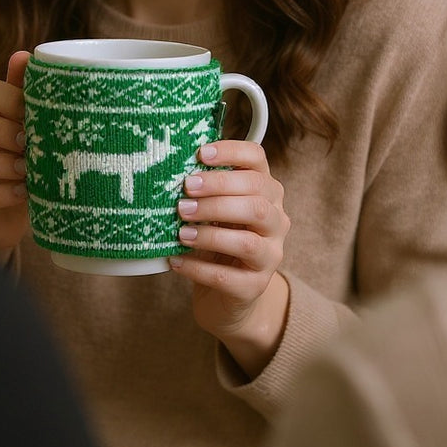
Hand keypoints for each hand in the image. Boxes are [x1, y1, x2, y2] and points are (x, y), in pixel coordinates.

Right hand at [0, 50, 28, 261]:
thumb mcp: (22, 122)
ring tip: (29, 171)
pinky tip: (22, 193)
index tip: (43, 115)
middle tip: (34, 145)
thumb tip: (24, 55)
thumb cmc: (17, 154)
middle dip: (6, 134)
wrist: (8, 208)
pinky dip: (0, 194)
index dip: (16, 101)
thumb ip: (21, 91)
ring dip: (2, 165)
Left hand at [170, 139, 290, 378]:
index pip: (257, 161)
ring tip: (181, 232)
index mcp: (266, 191)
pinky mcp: (255, 286)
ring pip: (247, 241)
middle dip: (217, 195)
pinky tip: (176, 261)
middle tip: (184, 198)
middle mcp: (277, 220)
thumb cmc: (217, 239)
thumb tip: (169, 168)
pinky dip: (198, 268)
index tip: (200, 154)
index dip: (232, 152)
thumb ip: (204, 189)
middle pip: (256, 200)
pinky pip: (227, 277)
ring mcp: (270, 255)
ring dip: (210, 234)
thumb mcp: (215, 209)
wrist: (227, 294)